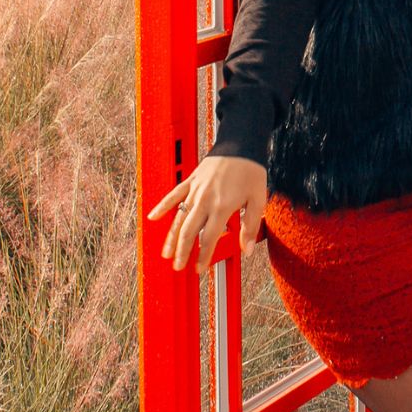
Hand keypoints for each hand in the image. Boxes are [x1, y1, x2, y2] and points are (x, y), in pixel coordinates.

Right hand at [146, 154, 268, 274]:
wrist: (242, 142)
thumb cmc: (251, 169)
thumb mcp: (258, 199)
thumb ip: (251, 226)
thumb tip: (247, 249)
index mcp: (222, 206)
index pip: (209, 238)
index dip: (203, 256)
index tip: (199, 269)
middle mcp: (206, 199)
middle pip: (189, 231)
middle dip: (183, 251)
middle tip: (178, 266)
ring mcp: (196, 189)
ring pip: (179, 217)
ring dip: (171, 237)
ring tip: (166, 253)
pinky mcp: (191, 179)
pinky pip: (174, 194)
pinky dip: (163, 206)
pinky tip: (153, 217)